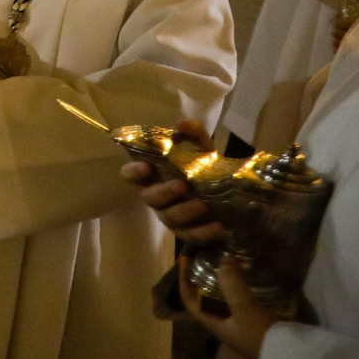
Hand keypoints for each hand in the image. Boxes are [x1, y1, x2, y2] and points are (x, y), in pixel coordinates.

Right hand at [121, 119, 225, 243]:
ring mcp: (171, 217)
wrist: (227, 194)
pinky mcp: (188, 232)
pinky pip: (192, 236)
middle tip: (181, 185)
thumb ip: (193, 134)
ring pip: (169, 218)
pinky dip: (204, 232)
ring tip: (203, 204)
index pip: (130, 174)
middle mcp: (157, 197)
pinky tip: (219, 226)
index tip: (145, 167)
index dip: (133, 171)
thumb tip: (182, 123)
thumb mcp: (201, 149)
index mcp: (153, 176)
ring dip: (185, 211)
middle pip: (149, 198)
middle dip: (163, 192)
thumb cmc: (203, 168)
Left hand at [179, 256, 280, 358]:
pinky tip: (254, 279)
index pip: (189, 301)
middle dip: (206, 278)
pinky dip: (246, 289)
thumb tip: (222, 259)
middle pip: (207, 299)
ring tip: (232, 263)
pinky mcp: (260, 324)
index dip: (183, 281)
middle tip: (212, 258)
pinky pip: (246, 303)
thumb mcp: (244, 309)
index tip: (185, 260)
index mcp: (214, 323)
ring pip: (227, 299)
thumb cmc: (261, 336)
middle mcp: (225, 324)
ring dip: (228, 282)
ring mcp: (243, 325)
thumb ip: (232, 284)